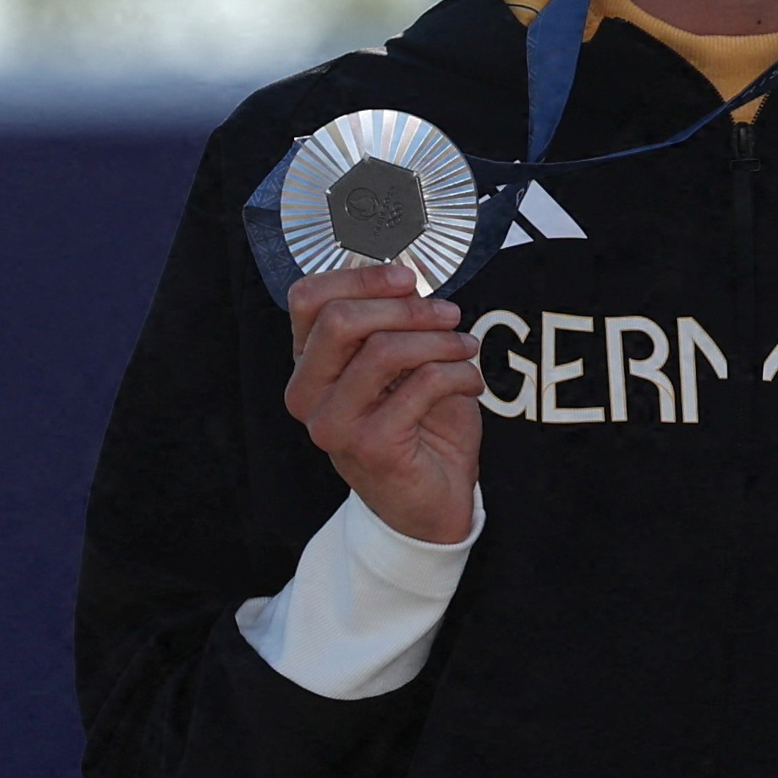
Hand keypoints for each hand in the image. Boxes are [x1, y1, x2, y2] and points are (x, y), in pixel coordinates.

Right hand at [282, 259, 482, 545]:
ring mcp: (332, 424)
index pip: (308, 299)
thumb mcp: (402, 364)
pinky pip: (421, 385)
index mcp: (308, 366)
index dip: (360, 277)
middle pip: (340, 320)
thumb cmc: (417, 426)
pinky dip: (458, 374)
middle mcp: (307, 395)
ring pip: (383, 349)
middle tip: (450, 313)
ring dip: (439, 340)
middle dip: (406, 307)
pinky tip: (470, 383)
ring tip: (466, 347)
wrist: (432, 502)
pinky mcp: (369, 446)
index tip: (408, 277)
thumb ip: (395, 322)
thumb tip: (410, 275)